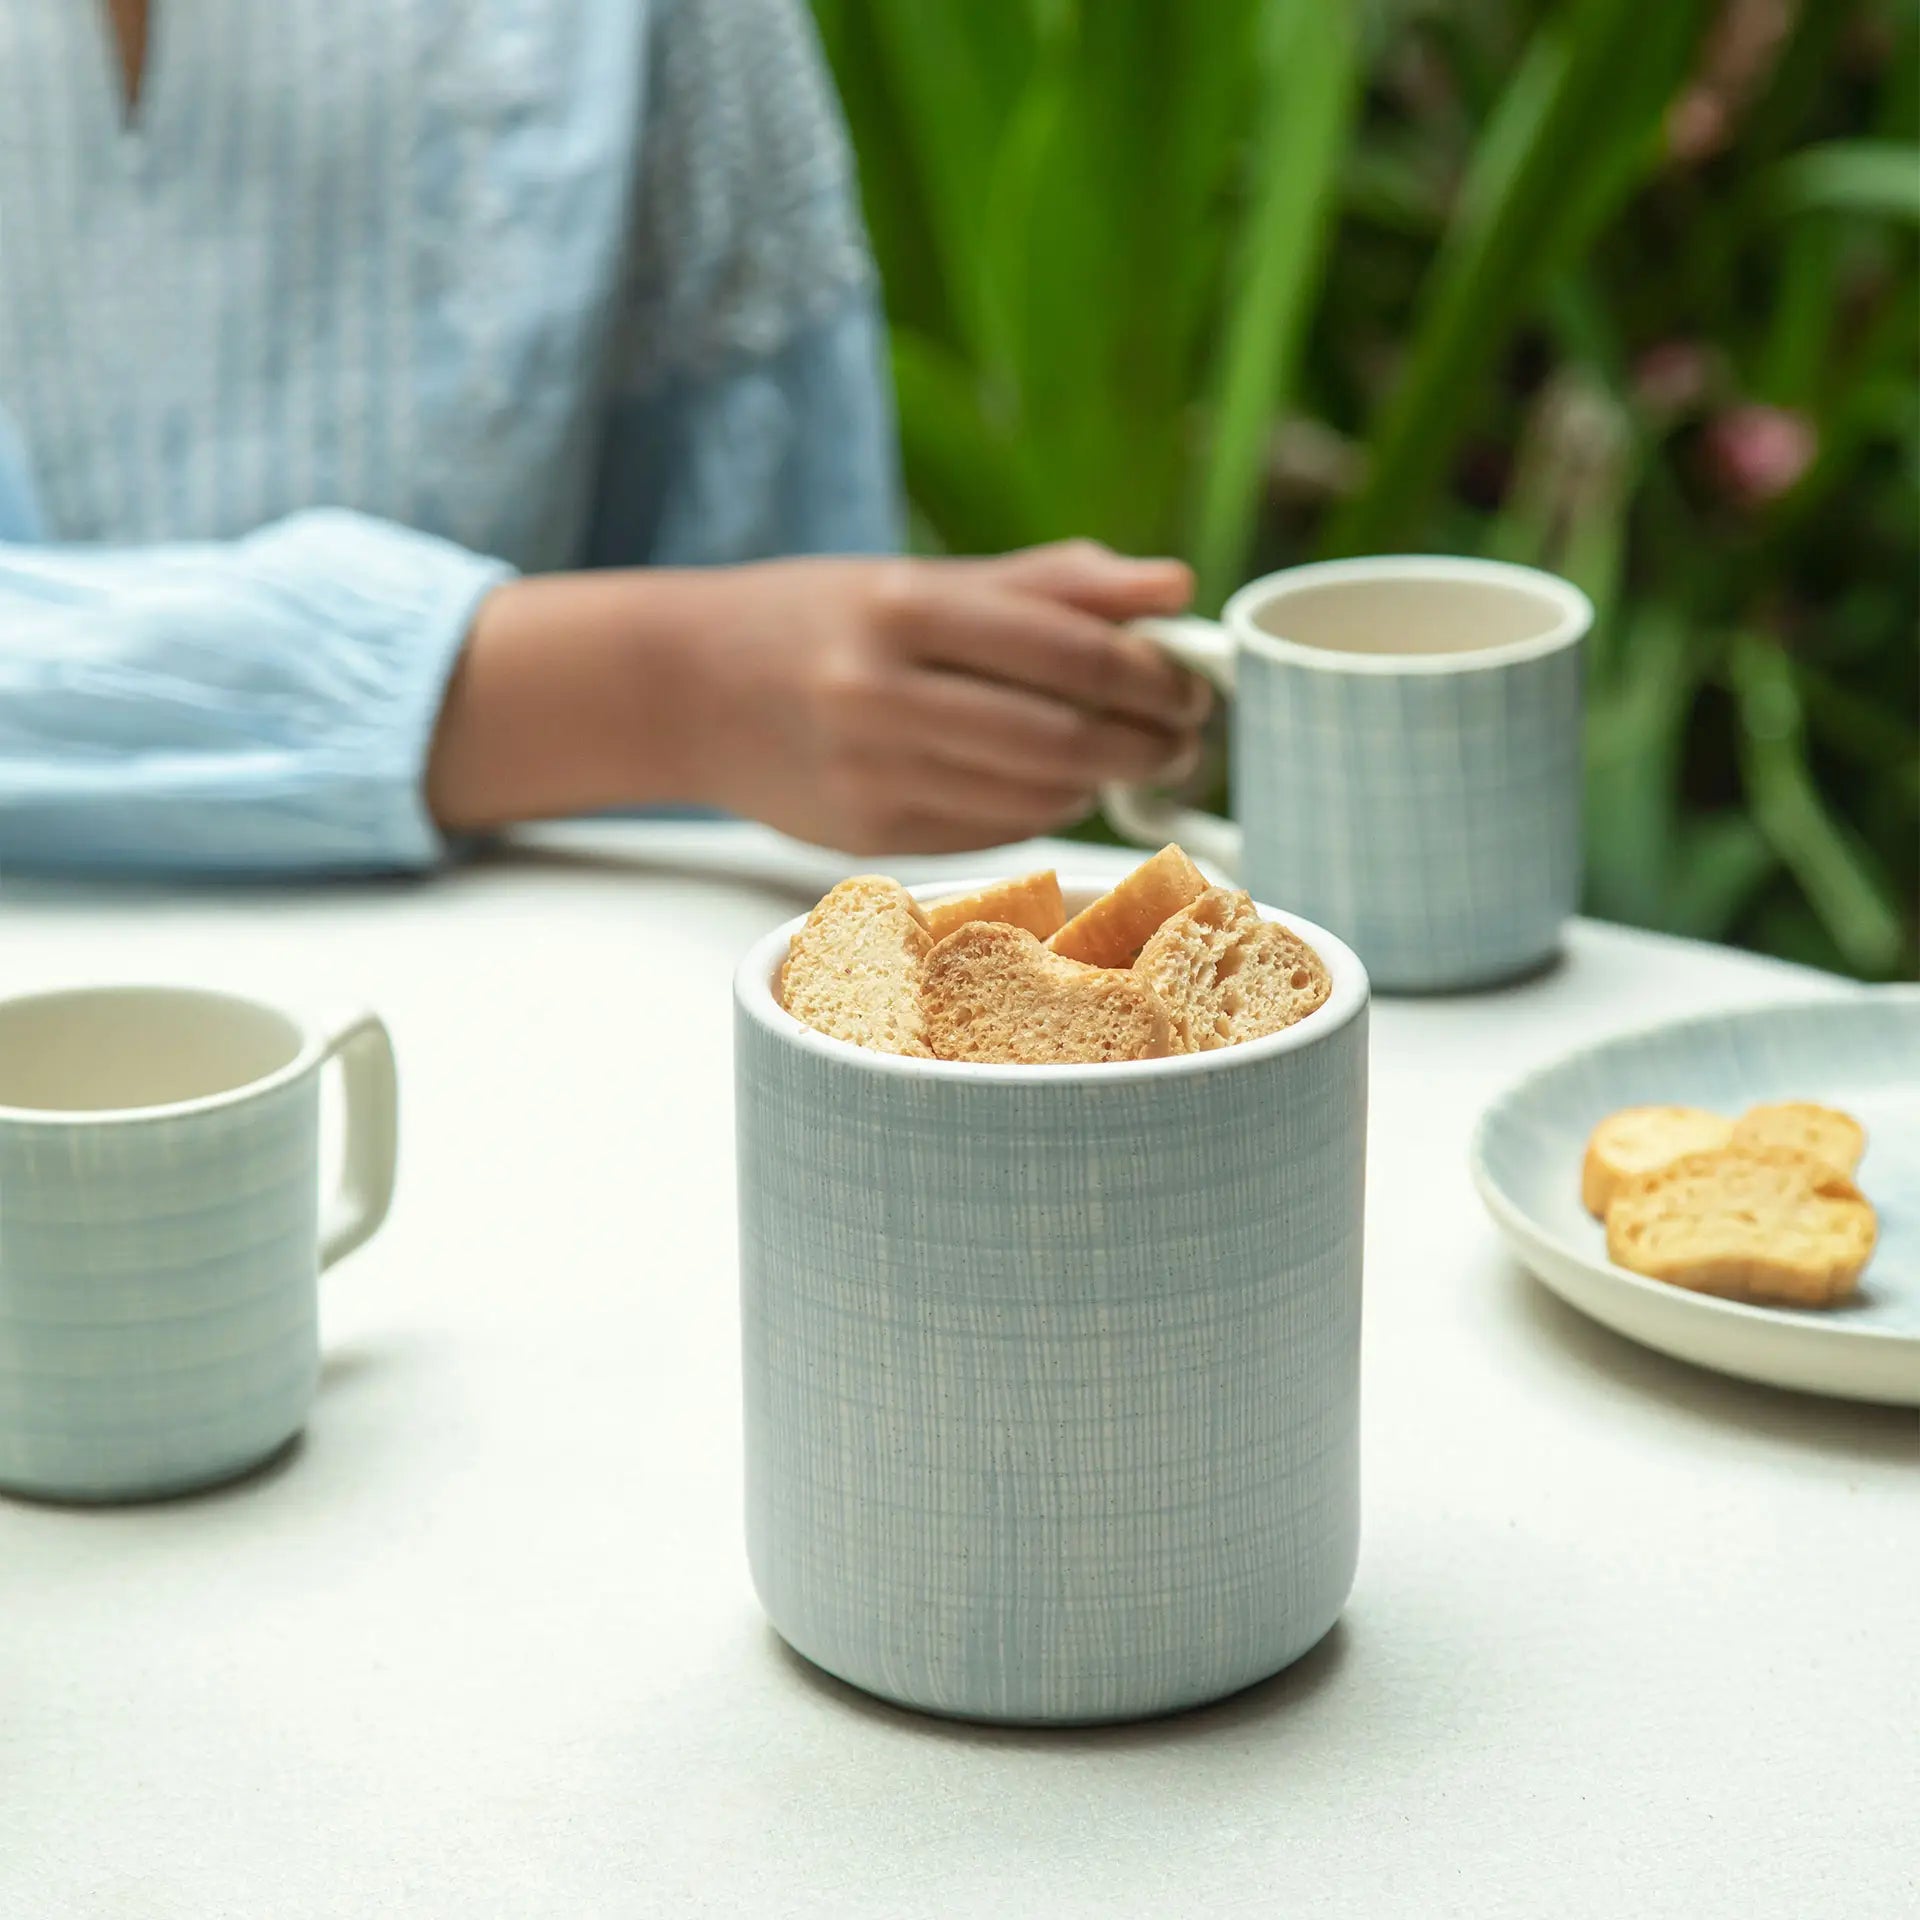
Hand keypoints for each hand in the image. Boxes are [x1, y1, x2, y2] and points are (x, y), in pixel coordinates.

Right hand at [674, 541, 1209, 853]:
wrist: (682, 690)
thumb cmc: (816, 621)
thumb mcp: (919, 578)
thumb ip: (1050, 581)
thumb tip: (1173, 587)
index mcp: (901, 606)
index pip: (1065, 646)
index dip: (1148, 674)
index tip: (1189, 685)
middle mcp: (880, 692)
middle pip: (1060, 735)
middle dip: (1145, 743)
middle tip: (1181, 740)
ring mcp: (870, 773)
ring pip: (1034, 794)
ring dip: (1102, 783)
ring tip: (1127, 760)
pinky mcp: (866, 834)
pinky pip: (992, 831)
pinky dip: (1043, 810)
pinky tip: (1053, 787)